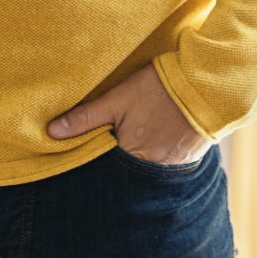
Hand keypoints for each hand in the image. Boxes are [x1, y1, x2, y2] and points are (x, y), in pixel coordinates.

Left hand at [47, 64, 211, 165]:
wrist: (205, 86)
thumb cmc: (158, 89)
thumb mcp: (118, 97)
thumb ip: (86, 117)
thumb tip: (52, 132)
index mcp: (129, 154)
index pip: (101, 167)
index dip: (92, 158)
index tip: (82, 151)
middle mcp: (149, 169)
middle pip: (122, 171)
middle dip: (113, 162)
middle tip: (111, 141)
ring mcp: (169, 168)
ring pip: (142, 170)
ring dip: (134, 159)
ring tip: (133, 139)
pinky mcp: (185, 163)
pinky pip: (162, 167)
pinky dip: (154, 156)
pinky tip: (152, 140)